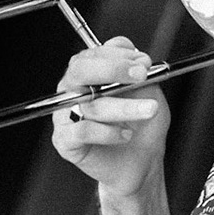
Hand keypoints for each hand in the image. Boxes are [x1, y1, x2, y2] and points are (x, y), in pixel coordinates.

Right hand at [50, 35, 169, 195]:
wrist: (142, 161)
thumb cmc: (142, 125)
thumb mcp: (148, 93)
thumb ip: (140, 73)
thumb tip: (135, 57)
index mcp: (91, 73)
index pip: (95, 53)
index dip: (119, 55)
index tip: (143, 63)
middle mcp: (74, 89)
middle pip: (80, 69)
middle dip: (112, 69)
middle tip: (140, 76)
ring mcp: (66, 114)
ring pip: (90, 103)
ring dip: (124, 106)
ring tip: (149, 110)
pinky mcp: (64, 140)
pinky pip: (82, 131)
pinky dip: (108, 132)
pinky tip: (125, 135)